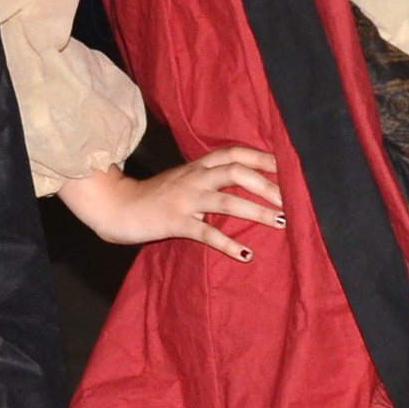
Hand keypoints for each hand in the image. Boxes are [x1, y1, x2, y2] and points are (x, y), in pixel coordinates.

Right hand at [58, 146, 284, 261]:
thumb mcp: (184, 179)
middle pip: (235, 171)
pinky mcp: (174, 222)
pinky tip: (245, 254)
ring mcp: (184, 200)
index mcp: (197, 166)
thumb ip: (209, 177)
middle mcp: (194, 178)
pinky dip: (227, 244)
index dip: (261, 157)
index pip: (234, 153)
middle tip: (291, 199)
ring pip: (226, 202)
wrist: (117, 207)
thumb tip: (245, 181)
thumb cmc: (155, 196)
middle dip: (266, 184)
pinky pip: (205, 233)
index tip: (288, 166)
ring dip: (256, 212)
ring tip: (280, 223)